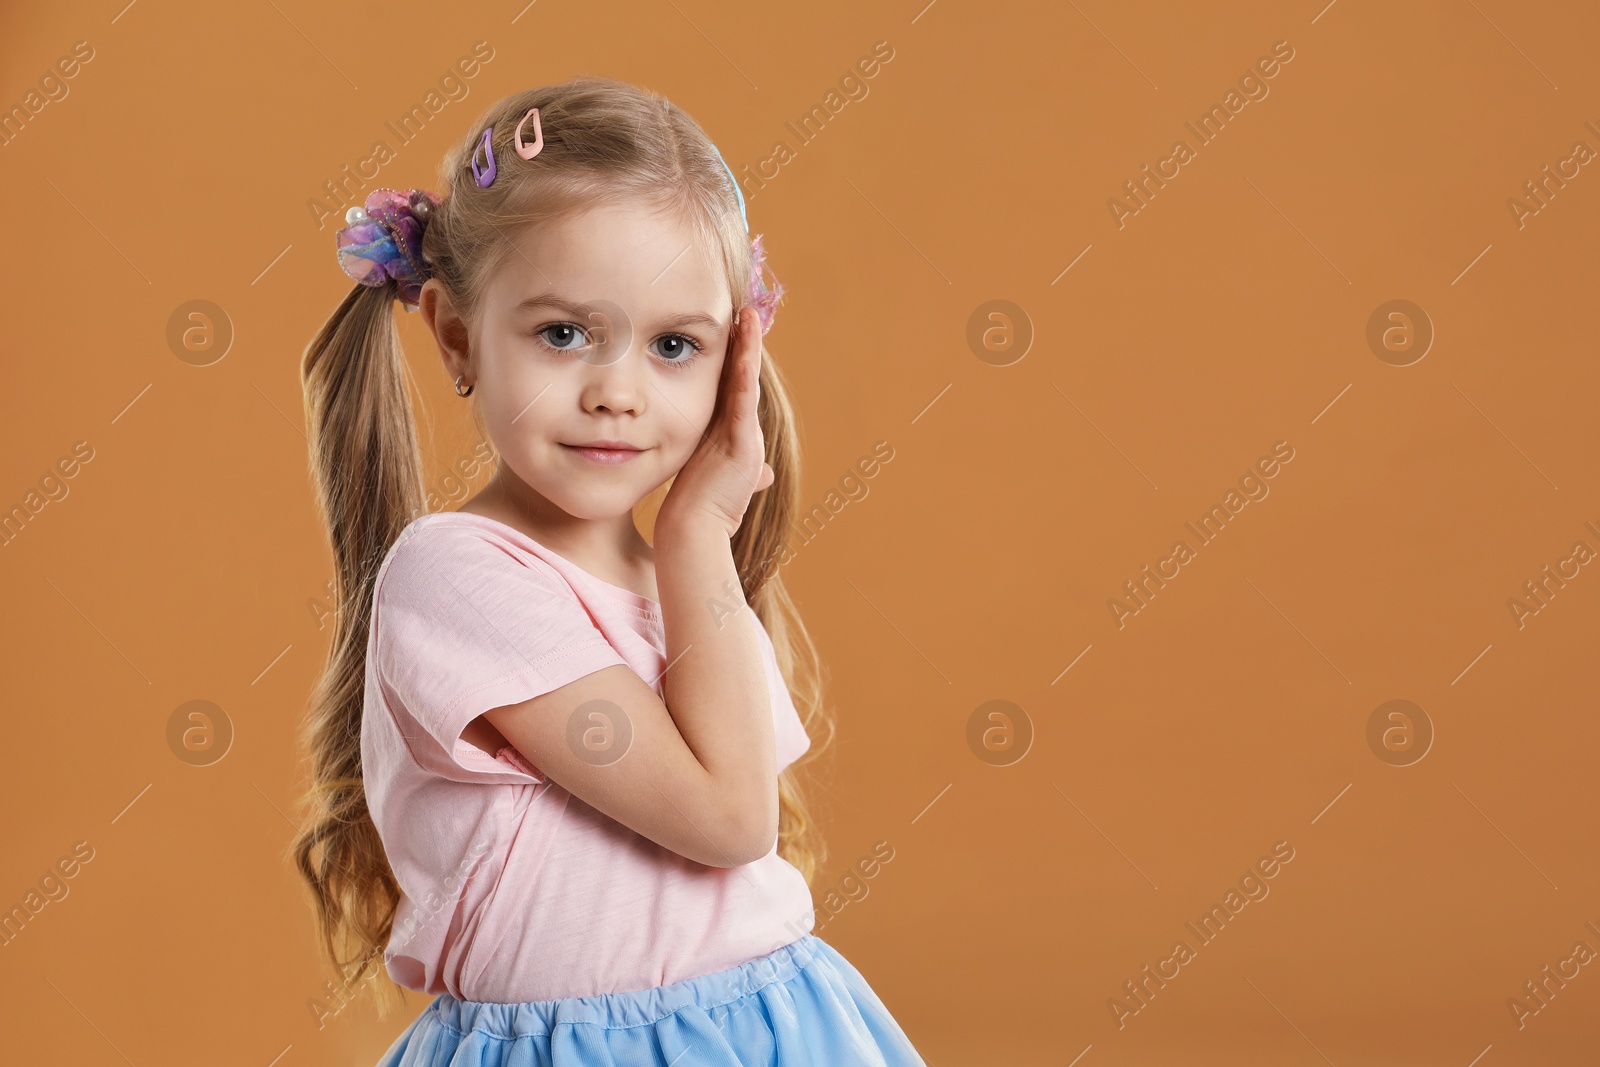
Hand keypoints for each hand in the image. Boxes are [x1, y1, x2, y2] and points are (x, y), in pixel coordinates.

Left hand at [657, 307, 773, 539]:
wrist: (696, 530)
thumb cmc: (697, 510)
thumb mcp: (709, 480)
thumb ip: (730, 471)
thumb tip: (759, 476)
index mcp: (729, 436)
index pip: (732, 389)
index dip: (735, 361)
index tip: (734, 331)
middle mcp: (740, 431)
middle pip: (743, 378)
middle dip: (745, 345)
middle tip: (747, 312)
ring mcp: (743, 435)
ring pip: (745, 381)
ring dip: (749, 347)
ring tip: (749, 315)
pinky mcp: (742, 440)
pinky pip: (743, 395)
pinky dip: (745, 367)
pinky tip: (746, 345)